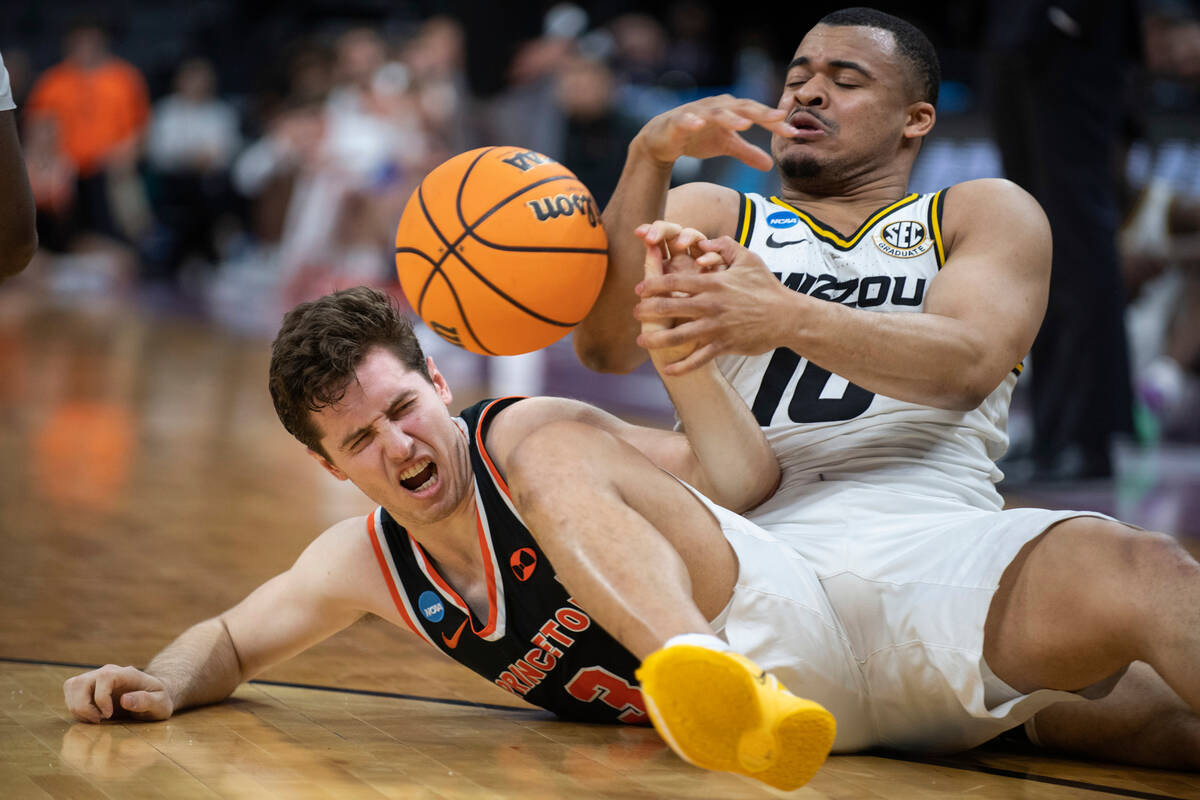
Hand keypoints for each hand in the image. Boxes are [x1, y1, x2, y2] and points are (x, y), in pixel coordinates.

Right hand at [63, 664, 174, 722]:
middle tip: (99, 721)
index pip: (104, 677)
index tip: (108, 715)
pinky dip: (75, 709)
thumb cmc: (159, 700)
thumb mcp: (160, 703)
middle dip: (83, 706)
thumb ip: (146, 701)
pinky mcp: (89, 687)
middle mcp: (108, 672)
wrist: (154, 696)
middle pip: (79, 682)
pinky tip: (92, 718)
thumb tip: (124, 700)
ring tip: (95, 720)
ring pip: (71, 686)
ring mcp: (96, 678)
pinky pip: (71, 694)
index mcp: (126, 674)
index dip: (101, 698)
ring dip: (77, 708)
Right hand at [633, 94, 797, 170]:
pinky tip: (698, 124)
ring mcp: (696, 111)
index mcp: (731, 110)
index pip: (757, 114)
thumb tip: (771, 165)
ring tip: (744, 125)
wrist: (662, 140)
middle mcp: (716, 106)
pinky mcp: (677, 120)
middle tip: (778, 119)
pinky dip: (691, 120)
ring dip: (730, 117)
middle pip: (742, 107)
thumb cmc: (697, 137)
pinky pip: (685, 119)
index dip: (774, 122)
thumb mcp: (725, 145)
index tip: (793, 132)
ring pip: (716, 112)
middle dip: (760, 113)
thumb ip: (747, 152)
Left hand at [634, 235, 791, 374]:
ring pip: (679, 336)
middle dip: (647, 311)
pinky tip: (668, 369)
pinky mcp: (724, 345)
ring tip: (642, 339)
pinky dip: (682, 366)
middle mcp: (710, 305)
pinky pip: (698, 358)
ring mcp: (716, 327)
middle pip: (669, 308)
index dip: (652, 285)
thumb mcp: (748, 258)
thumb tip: (702, 240)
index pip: (674, 282)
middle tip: (635, 313)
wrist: (787, 316)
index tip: (639, 289)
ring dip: (657, 339)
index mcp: (713, 283)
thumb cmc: (766, 286)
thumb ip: (724, 245)